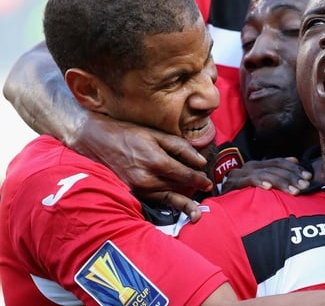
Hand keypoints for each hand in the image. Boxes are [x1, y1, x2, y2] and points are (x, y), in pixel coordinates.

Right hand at [68, 111, 212, 220]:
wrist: (95, 140)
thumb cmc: (127, 133)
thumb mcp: (156, 134)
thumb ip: (180, 147)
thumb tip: (201, 161)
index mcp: (156, 161)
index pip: (185, 175)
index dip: (199, 179)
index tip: (208, 182)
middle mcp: (147, 179)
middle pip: (178, 188)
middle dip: (193, 189)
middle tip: (206, 188)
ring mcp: (139, 189)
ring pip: (168, 198)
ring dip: (184, 202)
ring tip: (197, 213)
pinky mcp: (132, 193)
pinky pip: (155, 201)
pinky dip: (168, 205)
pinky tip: (179, 210)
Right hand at [221, 157, 311, 194]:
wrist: (219, 205)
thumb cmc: (243, 197)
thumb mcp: (263, 186)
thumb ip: (277, 174)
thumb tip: (296, 160)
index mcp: (258, 165)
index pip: (280, 162)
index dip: (295, 168)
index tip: (309, 177)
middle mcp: (250, 166)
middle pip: (275, 167)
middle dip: (292, 176)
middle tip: (304, 186)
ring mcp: (241, 174)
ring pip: (266, 173)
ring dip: (282, 182)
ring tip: (293, 191)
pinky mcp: (233, 183)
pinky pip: (249, 180)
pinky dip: (259, 182)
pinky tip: (268, 188)